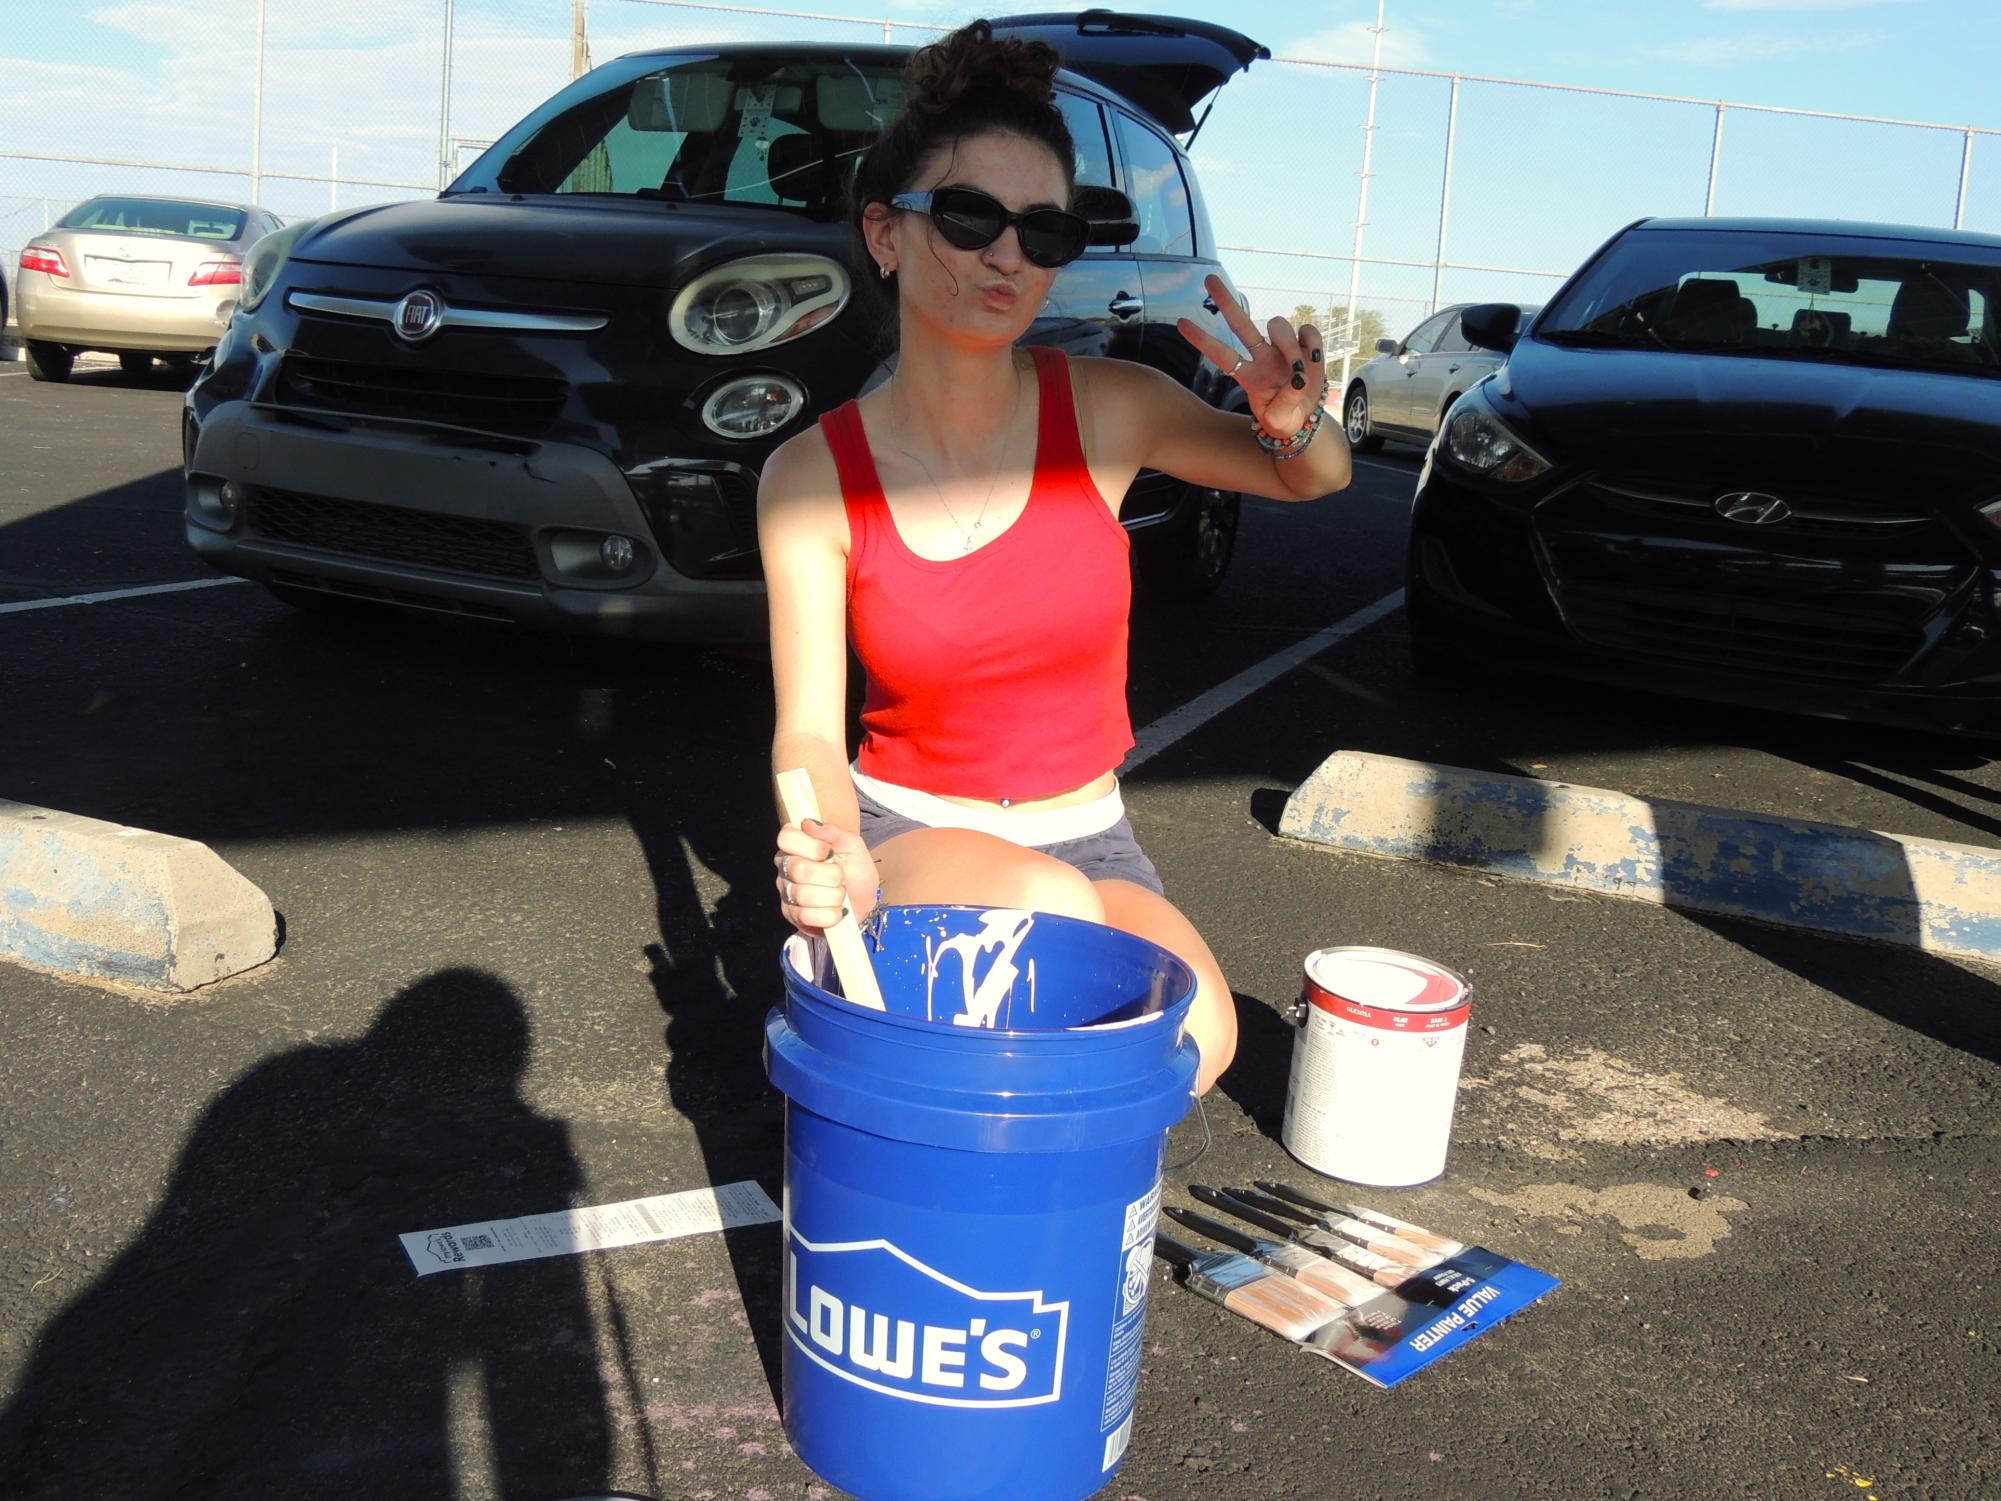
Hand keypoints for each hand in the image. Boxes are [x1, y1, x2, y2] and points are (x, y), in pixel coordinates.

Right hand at [773, 817, 876, 935]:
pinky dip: (829, 915)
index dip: (811, 847)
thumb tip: (808, 824)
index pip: (786, 838)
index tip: (829, 852)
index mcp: (796, 845)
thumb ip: (833, 832)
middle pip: (797, 868)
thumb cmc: (855, 870)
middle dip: (830, 875)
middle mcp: (786, 867)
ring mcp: (786, 892)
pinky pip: (805, 916)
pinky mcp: (792, 916)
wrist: (863, 900)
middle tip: (841, 877)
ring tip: (840, 895)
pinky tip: (836, 911)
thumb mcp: (853, 846)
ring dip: (833, 896)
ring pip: (803, 895)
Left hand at [1176, 272, 1328, 440]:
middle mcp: (1263, 357)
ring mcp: (1283, 349)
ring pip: (1278, 325)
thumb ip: (1284, 405)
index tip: (1181, 323)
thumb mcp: (1279, 423)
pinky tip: (1312, 357)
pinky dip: (1311, 341)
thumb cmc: (1284, 420)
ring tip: (1297, 368)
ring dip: (1288, 344)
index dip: (1203, 340)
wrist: (1306, 418)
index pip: (1222, 355)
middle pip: (1241, 324)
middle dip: (1225, 301)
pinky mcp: (1306, 346)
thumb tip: (1297, 379)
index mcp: (1250, 377)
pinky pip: (1307, 331)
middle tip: (1209, 278)